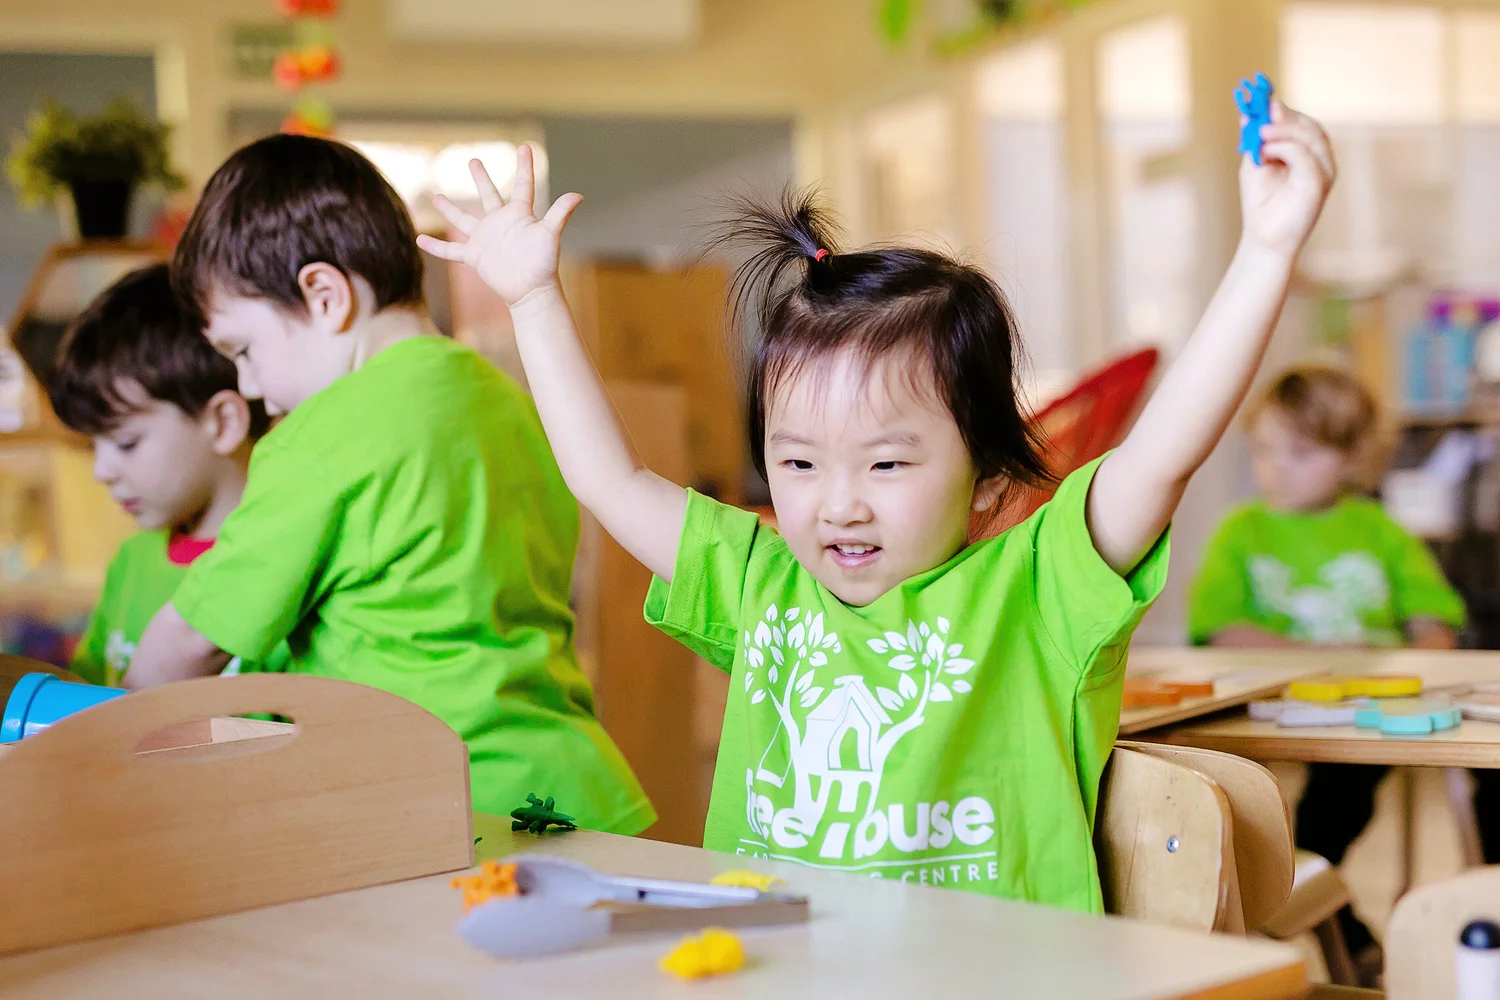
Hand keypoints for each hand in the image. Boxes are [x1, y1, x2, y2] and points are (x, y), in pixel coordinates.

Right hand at [416, 144, 582, 307]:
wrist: (530, 291)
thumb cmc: (543, 264)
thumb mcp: (550, 235)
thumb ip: (559, 214)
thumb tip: (578, 195)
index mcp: (520, 215)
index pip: (523, 185)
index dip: (524, 167)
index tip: (524, 147)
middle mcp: (500, 223)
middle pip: (489, 195)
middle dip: (481, 178)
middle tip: (474, 160)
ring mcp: (485, 239)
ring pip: (463, 220)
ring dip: (450, 209)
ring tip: (437, 196)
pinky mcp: (475, 256)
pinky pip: (451, 250)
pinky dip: (436, 246)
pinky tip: (420, 239)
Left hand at [1239, 102, 1336, 259]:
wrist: (1264, 238)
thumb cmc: (1261, 202)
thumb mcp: (1256, 162)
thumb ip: (1256, 138)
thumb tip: (1249, 112)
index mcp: (1309, 152)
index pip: (1303, 123)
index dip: (1284, 111)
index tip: (1263, 100)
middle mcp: (1320, 159)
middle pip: (1310, 127)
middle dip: (1285, 117)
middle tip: (1263, 113)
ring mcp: (1323, 171)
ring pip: (1311, 137)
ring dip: (1284, 130)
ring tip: (1260, 132)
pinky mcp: (1318, 184)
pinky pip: (1306, 157)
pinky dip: (1286, 148)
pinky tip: (1266, 148)